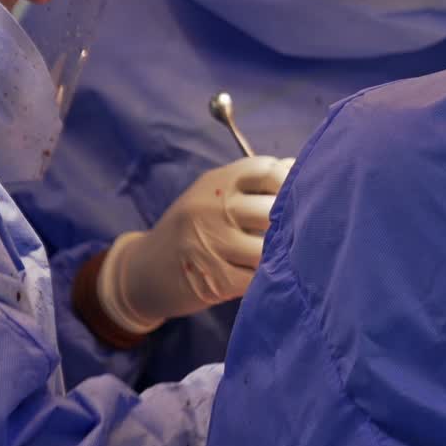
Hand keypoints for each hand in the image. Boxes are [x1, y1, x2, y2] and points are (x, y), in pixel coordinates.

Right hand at [95, 155, 293, 333]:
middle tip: (299, 231)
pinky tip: (268, 275)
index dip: (291, 183)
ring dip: (279, 253)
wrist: (144, 269)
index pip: (268, 172)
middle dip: (288, 222)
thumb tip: (296, 165)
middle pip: (271, 209)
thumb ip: (253, 181)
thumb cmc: (193, 226)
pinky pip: (257, 277)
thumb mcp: (214, 193)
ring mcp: (211, 244)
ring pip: (267, 247)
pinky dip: (268, 277)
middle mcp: (212, 208)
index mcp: (218, 181)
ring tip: (284, 254)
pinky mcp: (215, 279)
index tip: (300, 196)